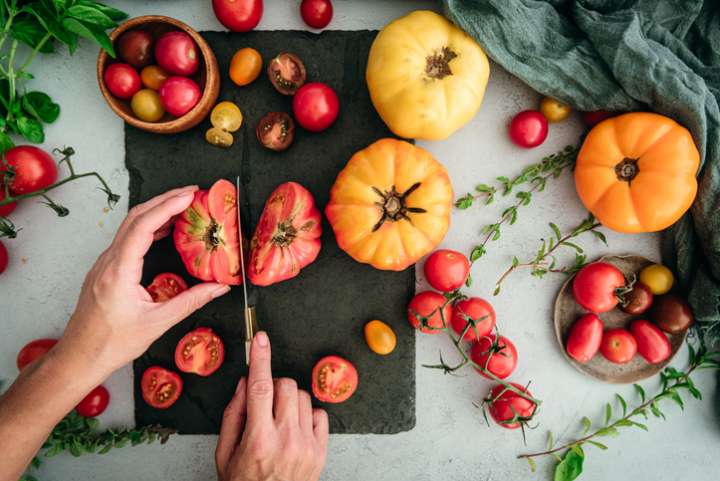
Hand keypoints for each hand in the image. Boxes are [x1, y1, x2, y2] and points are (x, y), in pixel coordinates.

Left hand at [56, 186, 230, 380]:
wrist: (79, 356)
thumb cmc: (113, 343)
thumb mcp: (158, 323)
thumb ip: (191, 301)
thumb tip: (219, 288)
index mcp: (119, 271)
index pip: (143, 227)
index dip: (167, 207)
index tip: (189, 196)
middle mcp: (108, 261)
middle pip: (135, 217)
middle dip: (164, 200)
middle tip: (192, 193)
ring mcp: (104, 263)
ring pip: (129, 225)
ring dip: (155, 211)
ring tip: (182, 206)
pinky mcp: (105, 269)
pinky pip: (126, 238)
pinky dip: (147, 226)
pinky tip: (163, 230)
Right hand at [216, 332, 328, 480]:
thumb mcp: (224, 453)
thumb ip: (233, 414)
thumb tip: (244, 382)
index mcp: (258, 440)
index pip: (260, 387)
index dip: (260, 358)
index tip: (260, 339)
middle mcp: (286, 440)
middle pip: (285, 385)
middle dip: (272, 385)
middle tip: (264, 403)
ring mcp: (307, 446)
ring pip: (302, 396)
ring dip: (287, 400)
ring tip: (277, 420)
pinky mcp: (320, 451)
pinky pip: (318, 413)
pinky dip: (305, 415)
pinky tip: (293, 429)